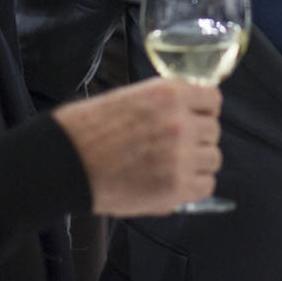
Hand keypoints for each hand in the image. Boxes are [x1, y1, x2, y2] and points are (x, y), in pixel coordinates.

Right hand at [53, 77, 222, 215]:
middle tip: (174, 147)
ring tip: (172, 167)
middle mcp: (181, 122)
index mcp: (170, 93)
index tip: (193, 118)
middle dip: (197, 138)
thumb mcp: (132, 97)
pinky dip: (193, 186)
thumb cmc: (91, 128)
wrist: (67, 161)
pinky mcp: (176, 187)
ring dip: (197, 163)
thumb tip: (193, 114)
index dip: (203, 111)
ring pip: (213, 158)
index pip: (213, 99)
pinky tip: (174, 183)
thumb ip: (166, 104)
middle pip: (214, 130)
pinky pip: (206, 186)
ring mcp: (181, 156)